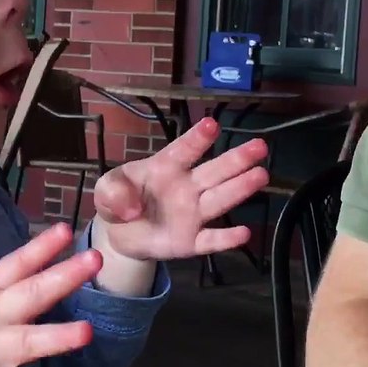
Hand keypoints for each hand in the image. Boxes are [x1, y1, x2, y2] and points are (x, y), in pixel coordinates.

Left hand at [92, 118, 268, 261]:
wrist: (119, 234)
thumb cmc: (119, 199)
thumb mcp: (107, 190)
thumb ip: (114, 192)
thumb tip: (131, 208)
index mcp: (165, 167)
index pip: (183, 150)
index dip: (196, 139)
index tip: (211, 125)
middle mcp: (186, 187)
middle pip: (214, 171)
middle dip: (236, 159)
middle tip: (260, 146)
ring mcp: (192, 214)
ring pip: (219, 199)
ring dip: (240, 188)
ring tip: (261, 175)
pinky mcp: (191, 241)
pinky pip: (211, 240)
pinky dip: (226, 239)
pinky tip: (244, 233)